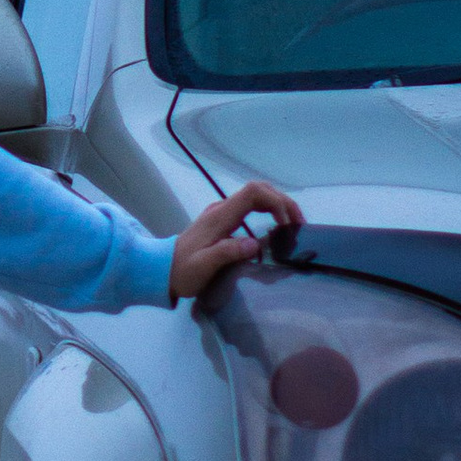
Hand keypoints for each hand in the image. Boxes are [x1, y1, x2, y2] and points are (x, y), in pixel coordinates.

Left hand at [169, 180, 302, 301]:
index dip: (275, 201)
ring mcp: (222, 213)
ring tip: (293, 224)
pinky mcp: (222, 221)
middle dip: (282, 201)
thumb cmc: (182, 271)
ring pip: (255, 196)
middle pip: (258, 190)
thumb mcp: (203, 266)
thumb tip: (254, 245)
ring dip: (277, 204)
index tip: (287, 223)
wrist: (161, 270)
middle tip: (299, 223)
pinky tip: (276, 227)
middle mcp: (222, 209)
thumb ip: (227, 253)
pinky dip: (268, 211)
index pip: (253, 193)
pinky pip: (250, 207)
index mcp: (220, 216)